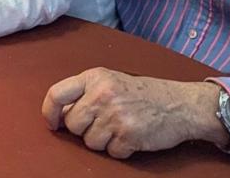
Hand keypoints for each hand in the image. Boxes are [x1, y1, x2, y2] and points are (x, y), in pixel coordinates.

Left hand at [41, 68, 228, 158]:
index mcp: (94, 77)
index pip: (57, 94)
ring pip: (90, 142)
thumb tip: (59, 115)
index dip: (50, 112)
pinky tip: (131, 137)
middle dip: (84, 130)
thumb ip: (85, 93)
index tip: (52, 123)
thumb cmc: (141, 93)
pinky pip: (111, 152)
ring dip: (103, 141)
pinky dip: (120, 150)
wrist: (180, 104)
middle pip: (72, 124)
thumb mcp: (109, 82)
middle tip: (103, 123)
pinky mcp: (129, 135)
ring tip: (119, 128)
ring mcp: (116, 115)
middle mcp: (103, 94)